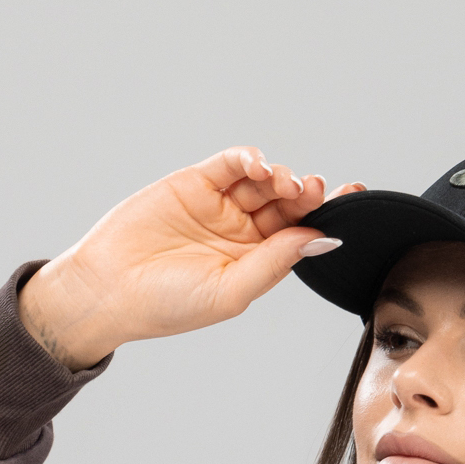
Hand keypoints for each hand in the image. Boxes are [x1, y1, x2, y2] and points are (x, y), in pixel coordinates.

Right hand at [17, 148, 366, 367]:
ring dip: (281, 175)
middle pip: (288, 203)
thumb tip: (320, 238)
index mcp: (256, 264)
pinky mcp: (195, 182)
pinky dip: (248, 158)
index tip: (354, 198)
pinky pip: (230, 163)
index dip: (328, 215)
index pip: (302, 234)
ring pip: (263, 180)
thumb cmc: (168, 305)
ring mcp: (219, 206)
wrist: (110, 289)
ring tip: (285, 182)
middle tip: (315, 188)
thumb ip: (275, 262)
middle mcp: (242, 233)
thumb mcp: (232, 291)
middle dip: (307, 192)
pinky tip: (258, 165)